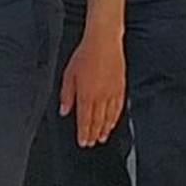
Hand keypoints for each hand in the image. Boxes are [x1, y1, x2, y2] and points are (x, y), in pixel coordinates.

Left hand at [57, 31, 126, 146]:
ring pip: (109, 117)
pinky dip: (115, 118)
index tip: (83, 142)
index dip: (84, 133)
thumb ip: (66, 95)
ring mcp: (112, 93)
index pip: (85, 120)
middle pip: (97, 121)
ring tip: (102, 138)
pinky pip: (119, 107)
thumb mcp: (69, 74)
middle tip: (92, 143)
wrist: (104, 42)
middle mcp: (100, 97)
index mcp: (86, 95)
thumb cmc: (85, 55)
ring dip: (105, 129)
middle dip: (94, 134)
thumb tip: (64, 111)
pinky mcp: (121, 87)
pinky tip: (113, 122)